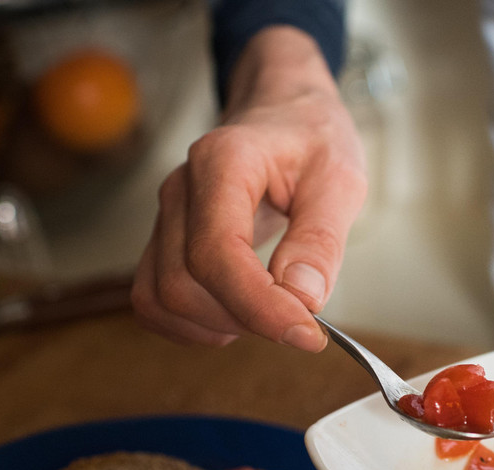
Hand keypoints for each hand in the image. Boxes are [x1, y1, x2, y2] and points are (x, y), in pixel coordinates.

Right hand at [131, 26, 366, 350]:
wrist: (284, 112)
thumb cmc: (311, 138)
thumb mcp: (340, 178)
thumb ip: (322, 239)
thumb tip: (303, 298)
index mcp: (223, 163)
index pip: (217, 254)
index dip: (259, 306)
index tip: (307, 334)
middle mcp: (182, 190)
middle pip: (182, 285)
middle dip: (245, 319)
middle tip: (299, 320)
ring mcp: (165, 217)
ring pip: (161, 300)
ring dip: (217, 327)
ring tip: (268, 315)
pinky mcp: (163, 242)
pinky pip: (153, 302)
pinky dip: (192, 326)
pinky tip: (236, 316)